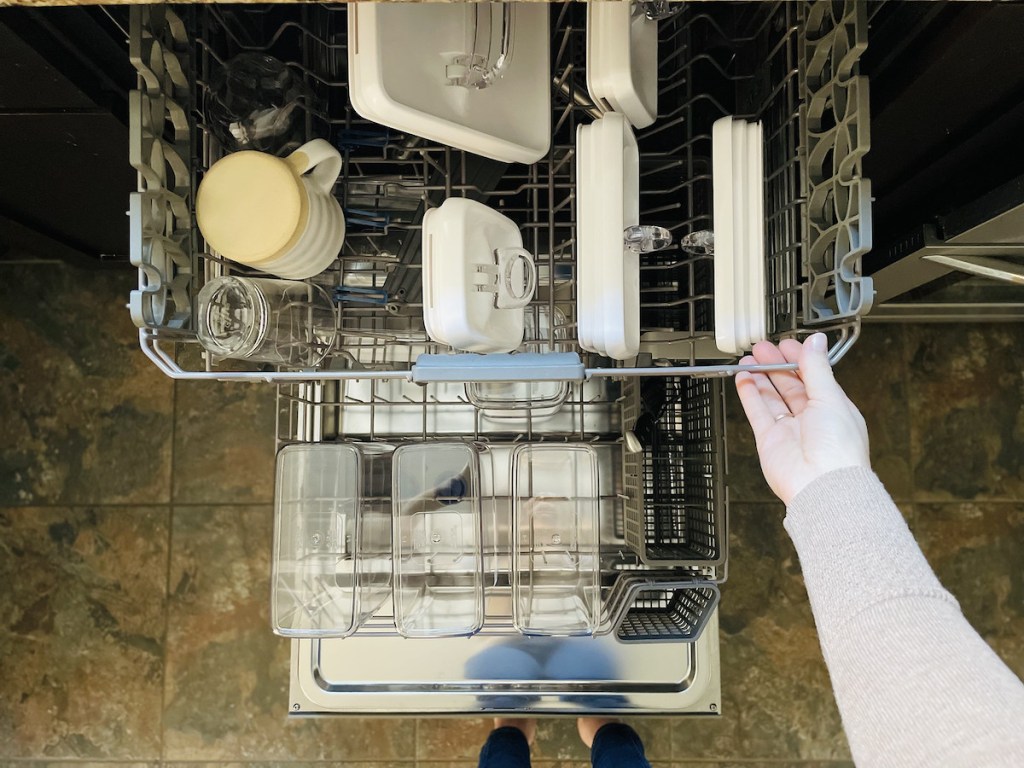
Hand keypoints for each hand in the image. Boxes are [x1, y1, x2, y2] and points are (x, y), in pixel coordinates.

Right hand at [735, 333, 869, 504]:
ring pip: (771, 396)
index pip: (813, 376)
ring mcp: (789, 429)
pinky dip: (749, 394)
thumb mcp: (830, 398)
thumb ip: (817, 368)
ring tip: (750, 359)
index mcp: (833, 408)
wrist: (822, 486)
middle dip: (776, 365)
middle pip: (790, 385)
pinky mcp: (770, 440)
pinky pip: (757, 411)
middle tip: (763, 348)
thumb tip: (816, 343)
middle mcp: (811, 419)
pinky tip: (744, 378)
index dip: (799, 359)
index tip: (787, 344)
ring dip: (760, 376)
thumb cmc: (838, 451)